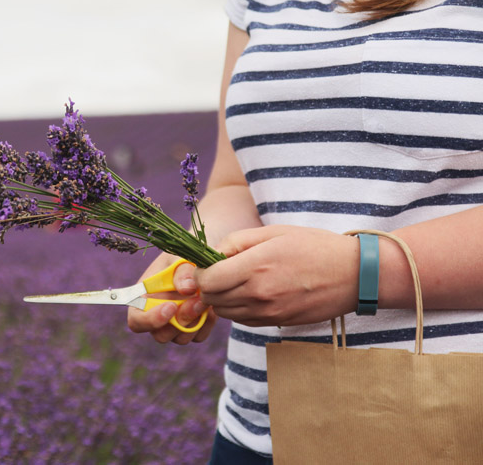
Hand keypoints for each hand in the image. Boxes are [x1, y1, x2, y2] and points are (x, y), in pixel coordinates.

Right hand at [127, 253, 217, 344]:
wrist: (205, 257)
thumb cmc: (185, 254)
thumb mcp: (180, 256)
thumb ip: (182, 271)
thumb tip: (186, 289)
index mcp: (145, 296)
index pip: (137, 320)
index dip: (150, 320)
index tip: (171, 307)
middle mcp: (157, 313)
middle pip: (160, 335)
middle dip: (179, 322)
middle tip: (197, 303)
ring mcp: (175, 323)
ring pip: (181, 338)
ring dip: (195, 323)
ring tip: (205, 301)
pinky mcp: (194, 327)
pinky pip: (199, 336)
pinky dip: (207, 324)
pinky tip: (211, 306)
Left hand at [195, 225, 358, 326]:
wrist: (355, 275)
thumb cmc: (314, 246)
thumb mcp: (274, 232)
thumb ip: (237, 242)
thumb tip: (211, 254)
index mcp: (255, 268)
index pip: (206, 282)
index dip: (200, 272)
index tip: (207, 263)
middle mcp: (258, 294)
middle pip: (211, 299)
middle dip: (208, 286)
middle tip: (218, 271)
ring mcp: (268, 313)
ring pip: (225, 313)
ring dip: (222, 298)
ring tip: (235, 281)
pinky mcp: (277, 323)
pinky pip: (244, 320)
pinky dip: (238, 309)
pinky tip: (251, 292)